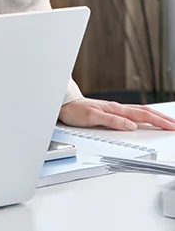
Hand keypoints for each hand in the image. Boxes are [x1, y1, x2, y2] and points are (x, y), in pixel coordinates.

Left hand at [60, 98, 174, 130]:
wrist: (65, 104)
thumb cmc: (76, 111)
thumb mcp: (92, 118)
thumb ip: (112, 121)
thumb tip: (130, 126)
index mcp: (116, 110)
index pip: (142, 115)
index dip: (158, 121)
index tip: (171, 126)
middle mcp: (118, 108)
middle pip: (146, 112)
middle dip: (162, 118)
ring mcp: (116, 109)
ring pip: (141, 111)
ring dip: (156, 116)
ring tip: (168, 121)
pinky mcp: (113, 112)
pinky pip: (134, 113)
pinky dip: (145, 115)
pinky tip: (148, 118)